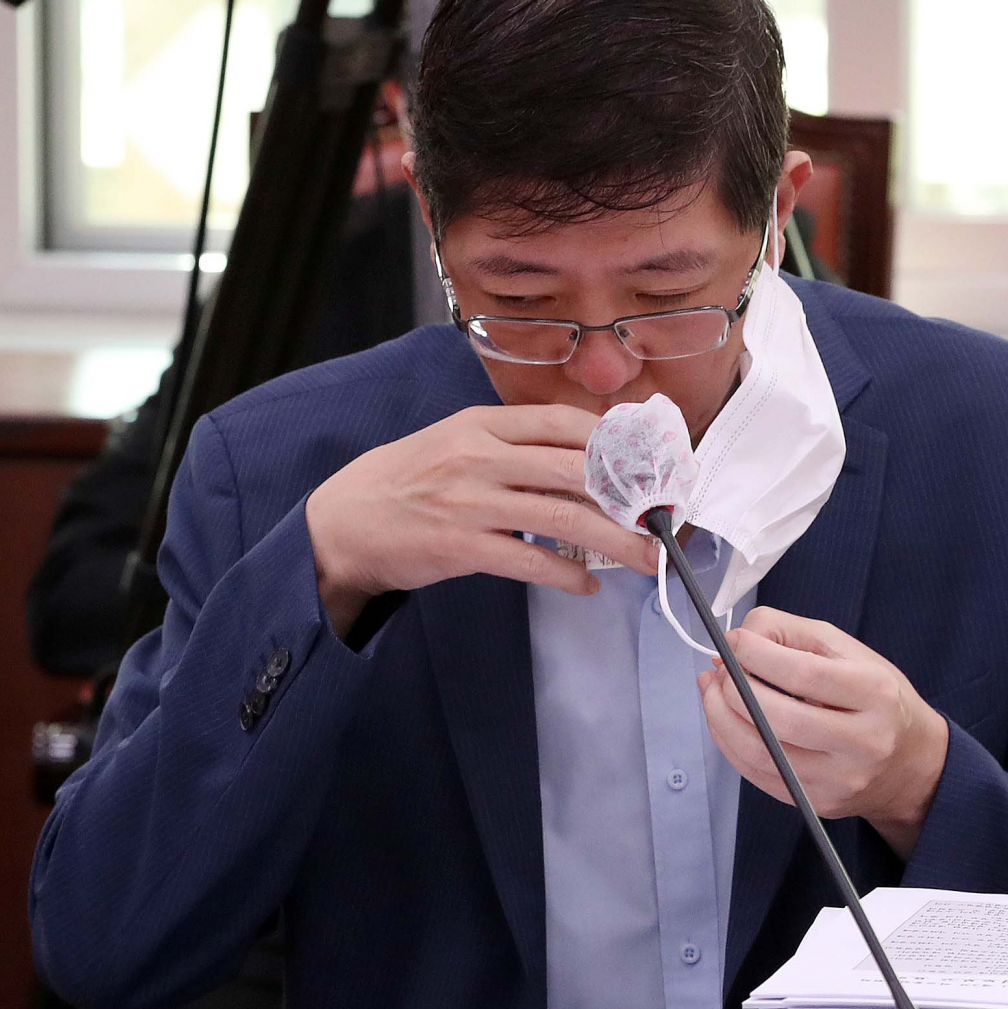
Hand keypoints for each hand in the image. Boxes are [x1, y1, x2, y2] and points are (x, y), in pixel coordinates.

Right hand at [305, 403, 658, 636]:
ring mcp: (470, 501)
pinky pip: (529, 562)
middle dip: (630, 496)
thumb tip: (585, 461)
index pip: (565, 422)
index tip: (651, 463)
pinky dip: (566, 575)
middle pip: (575, 469)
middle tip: (664, 518)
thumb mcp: (456, 442)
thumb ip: (513, 446)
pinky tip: (587, 585)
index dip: (617, 441)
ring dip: (615, 541)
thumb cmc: (407, 481)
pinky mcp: (460, 547)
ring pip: (562, 516)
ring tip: (645, 558)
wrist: (343, 522)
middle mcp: (480, 456)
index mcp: (482, 424)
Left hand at [697, 607, 948, 858]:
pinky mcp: (817, 802)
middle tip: (717, 671)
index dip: (756, 655)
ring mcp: (840, 779)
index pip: (804, 673)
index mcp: (875, 692)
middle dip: (732, 690)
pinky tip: (724, 720)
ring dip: (721, 719)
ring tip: (712, 692)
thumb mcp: (847, 650)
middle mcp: (863, 741)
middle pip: (778, 718)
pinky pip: (758, 775)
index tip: (733, 642)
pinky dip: (730, 744)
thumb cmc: (874, 696)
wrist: (910, 761)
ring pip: (761, 752)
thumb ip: (791, 634)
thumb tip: (736, 643)